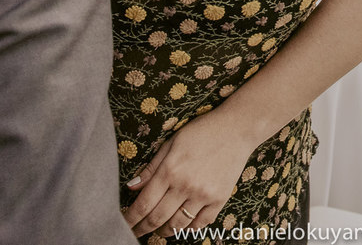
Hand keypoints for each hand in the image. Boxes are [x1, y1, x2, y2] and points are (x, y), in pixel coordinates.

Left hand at [123, 111, 256, 238]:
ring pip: (178, 224)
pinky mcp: (219, 199)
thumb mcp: (172, 143)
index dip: (131, 218)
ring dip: (164, 231)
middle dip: (143, 228)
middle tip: (135, 233)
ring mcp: (204, 195)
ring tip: (157, 231)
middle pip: (158, 218)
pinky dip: (188, 229)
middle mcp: (185, 185)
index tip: (124, 224)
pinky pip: (200, 224)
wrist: (236, 128)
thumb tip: (131, 187)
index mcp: (170, 170)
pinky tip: (181, 226)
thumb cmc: (202, 132)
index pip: (144, 204)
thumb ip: (151, 167)